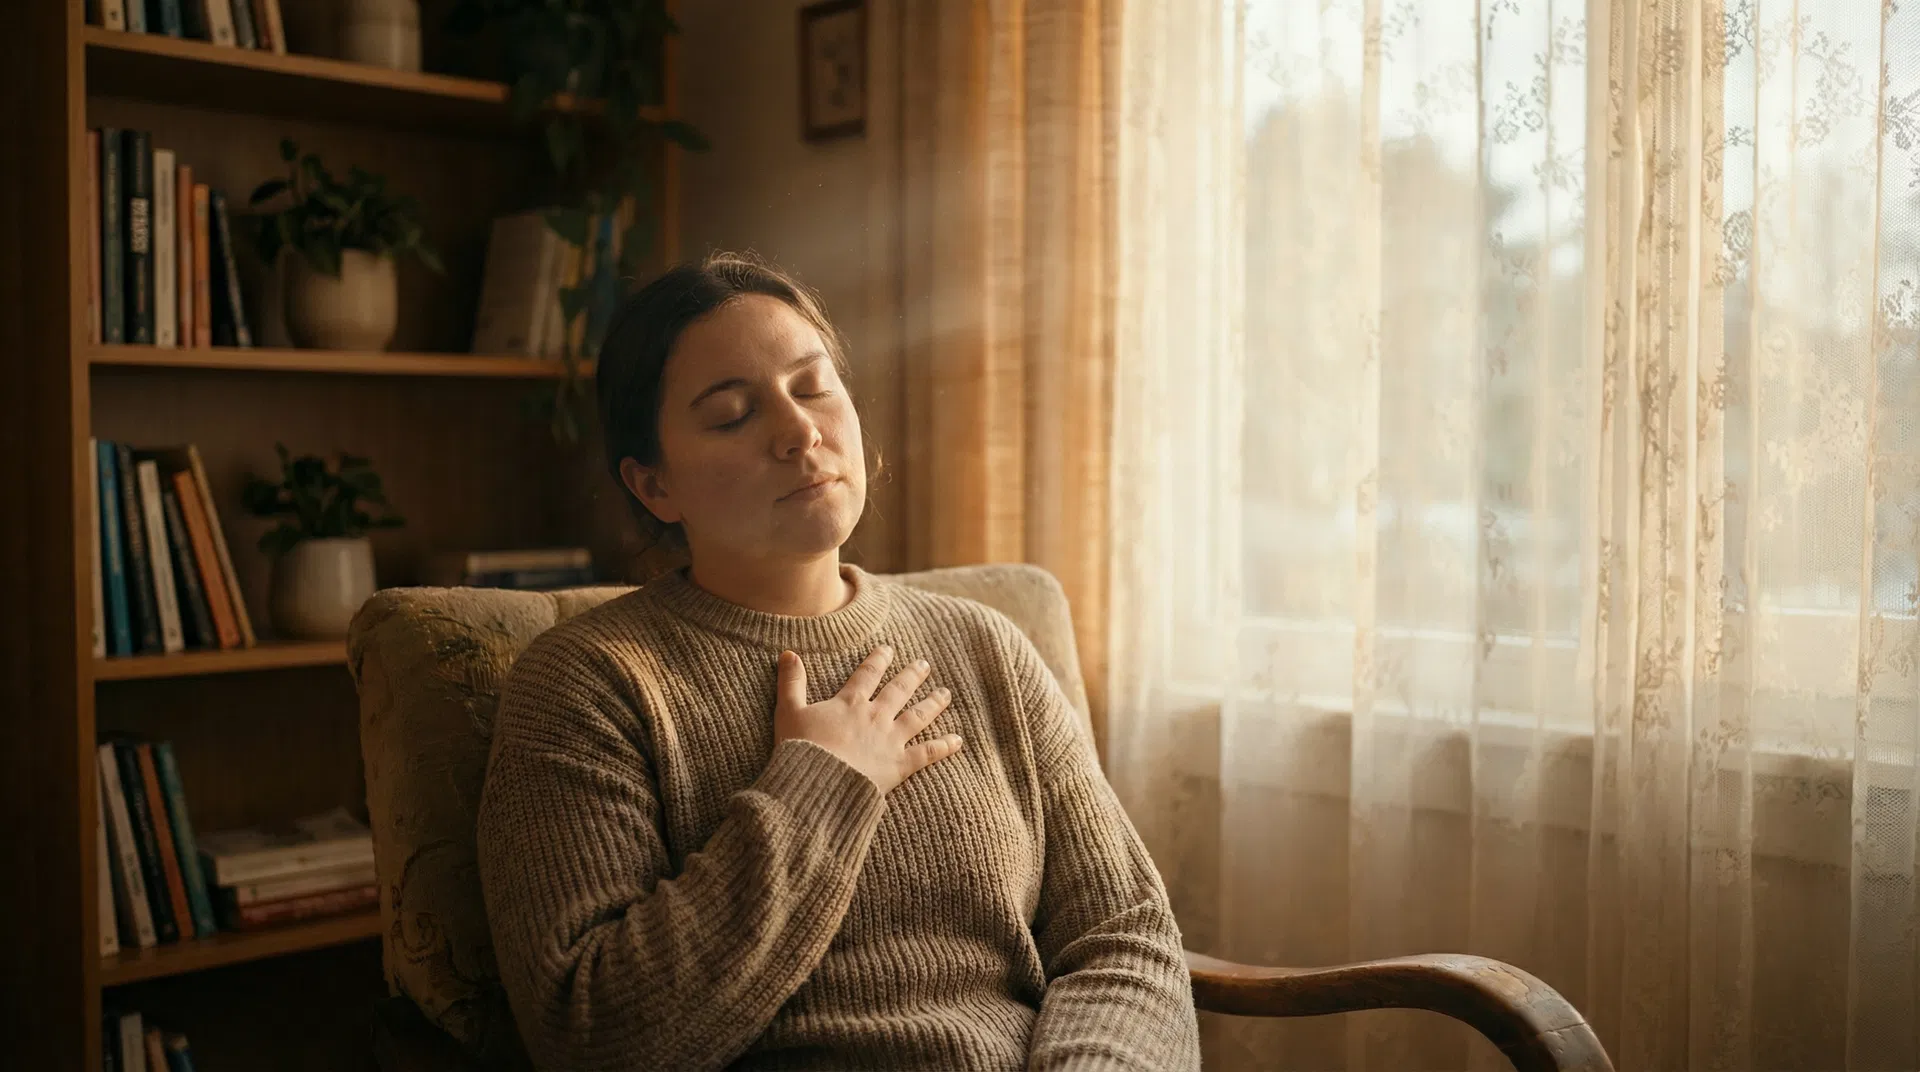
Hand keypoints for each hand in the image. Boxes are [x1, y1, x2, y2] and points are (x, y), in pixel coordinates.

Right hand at [773, 646, 961, 793]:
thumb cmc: (800, 749)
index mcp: (850, 703)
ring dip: (933, 703)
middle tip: (924, 665)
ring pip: (918, 716)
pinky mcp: (900, 765)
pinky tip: (957, 740)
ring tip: (945, 694)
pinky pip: (927, 753)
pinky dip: (943, 746)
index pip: (868, 674)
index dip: (878, 660)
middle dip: (912, 675)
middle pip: (899, 690)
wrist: (817, 785)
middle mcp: (875, 716)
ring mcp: (890, 740)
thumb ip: (791, 682)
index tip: (888, 650)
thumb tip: (788, 653)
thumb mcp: (789, 712)